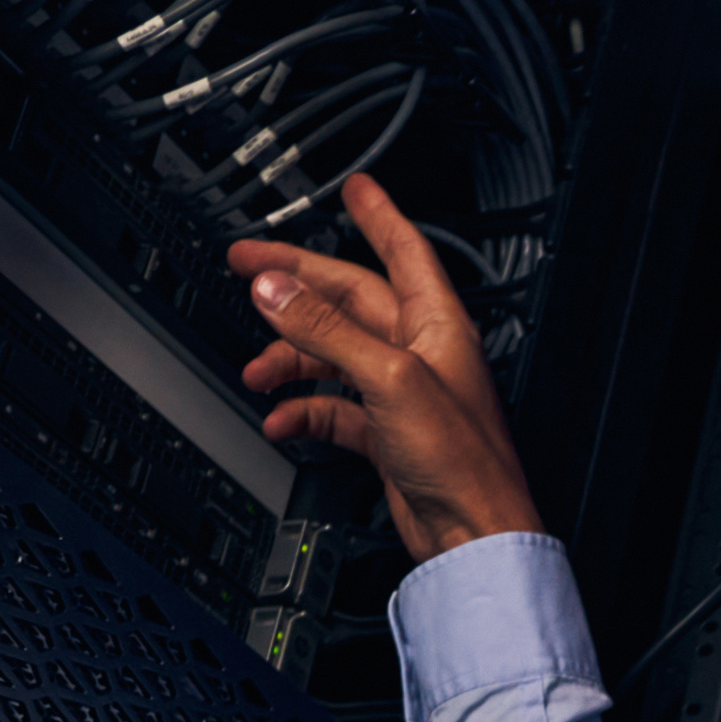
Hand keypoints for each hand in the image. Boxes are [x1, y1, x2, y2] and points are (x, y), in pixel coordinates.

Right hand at [233, 171, 542, 564]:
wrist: (473, 533)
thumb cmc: (462, 460)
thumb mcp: (387, 378)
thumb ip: (327, 330)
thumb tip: (277, 288)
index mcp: (437, 324)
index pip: (404, 251)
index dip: (378, 216)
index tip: (355, 187)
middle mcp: (420, 353)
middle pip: (349, 300)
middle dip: (297, 284)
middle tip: (248, 266)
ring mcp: (401, 394)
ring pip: (334, 357)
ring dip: (291, 360)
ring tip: (257, 370)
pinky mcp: (387, 435)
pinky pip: (336, 410)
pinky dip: (306, 411)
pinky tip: (284, 420)